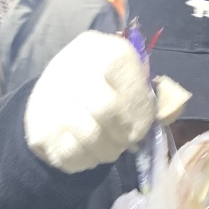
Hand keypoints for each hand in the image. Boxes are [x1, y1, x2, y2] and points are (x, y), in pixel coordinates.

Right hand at [24, 31, 189, 174]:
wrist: (52, 96)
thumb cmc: (104, 87)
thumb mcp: (127, 78)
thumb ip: (151, 94)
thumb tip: (169, 111)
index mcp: (100, 48)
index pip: (123, 73)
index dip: (138, 106)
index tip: (142, 127)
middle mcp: (71, 66)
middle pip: (105, 109)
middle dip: (123, 133)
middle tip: (126, 142)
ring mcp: (50, 97)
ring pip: (88, 135)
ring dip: (107, 150)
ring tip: (111, 149)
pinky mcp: (39, 127)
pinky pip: (70, 154)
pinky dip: (87, 161)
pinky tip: (91, 152)